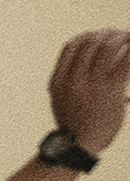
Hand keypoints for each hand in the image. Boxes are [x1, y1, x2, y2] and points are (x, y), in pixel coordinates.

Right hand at [55, 29, 129, 158]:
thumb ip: (66, 83)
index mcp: (58, 81)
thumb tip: (81, 67)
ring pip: (107, 48)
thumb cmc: (74, 125)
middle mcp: (73, 79)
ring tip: (128, 39)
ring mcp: (91, 83)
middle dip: (106, 34)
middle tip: (118, 35)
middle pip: (91, 43)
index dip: (86, 36)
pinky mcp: (109, 88)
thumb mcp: (60, 101)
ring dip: (120, 38)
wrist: (80, 146)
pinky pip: (124, 61)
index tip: (97, 36)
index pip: (71, 46)